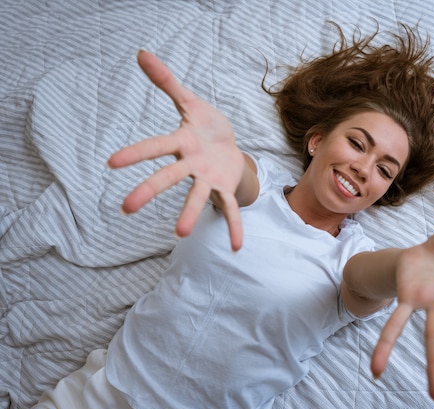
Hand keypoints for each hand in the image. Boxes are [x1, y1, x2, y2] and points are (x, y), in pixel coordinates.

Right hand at [108, 51, 245, 249]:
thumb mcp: (190, 102)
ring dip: (189, 214)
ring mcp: (207, 179)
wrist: (229, 146)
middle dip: (149, 190)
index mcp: (181, 143)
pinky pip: (230, 209)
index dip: (135, 153)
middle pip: (169, 177)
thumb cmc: (205, 126)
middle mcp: (190, 165)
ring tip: (181, 234)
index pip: (155, 147)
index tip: (111, 162)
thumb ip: (167, 82)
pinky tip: (238, 247)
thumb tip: (140, 53)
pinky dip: (234, 227)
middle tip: (126, 207)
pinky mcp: (225, 188)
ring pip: (197, 196)